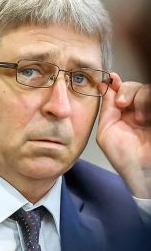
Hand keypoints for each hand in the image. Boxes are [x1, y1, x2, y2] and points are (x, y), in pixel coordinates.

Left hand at [96, 73, 150, 197]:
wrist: (141, 171)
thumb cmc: (124, 157)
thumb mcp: (107, 131)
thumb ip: (106, 109)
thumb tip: (104, 88)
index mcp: (123, 113)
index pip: (121, 90)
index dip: (116, 83)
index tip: (112, 79)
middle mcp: (138, 110)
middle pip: (135, 86)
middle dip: (127, 91)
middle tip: (123, 105)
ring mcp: (150, 112)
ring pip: (147, 90)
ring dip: (141, 100)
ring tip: (140, 119)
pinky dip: (148, 103)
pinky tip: (145, 119)